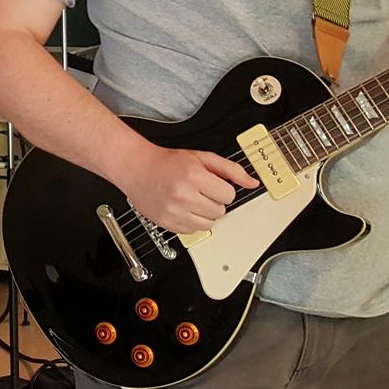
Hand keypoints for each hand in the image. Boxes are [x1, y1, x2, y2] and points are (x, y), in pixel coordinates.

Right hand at [111, 139, 256, 236]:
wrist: (137, 169)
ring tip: (192, 200)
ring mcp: (174, 212)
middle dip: (214, 201)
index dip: (223, 189)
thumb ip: (230, 169)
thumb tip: (251, 182)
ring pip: (209, 224)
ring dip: (205, 214)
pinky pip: (193, 231)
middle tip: (200, 191)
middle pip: (220, 211)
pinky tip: (183, 208)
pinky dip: (192, 222)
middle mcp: (183, 195)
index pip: (228, 194)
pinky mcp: (168, 223)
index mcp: (193, 176)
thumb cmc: (167, 163)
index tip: (213, 184)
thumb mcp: (201, 157)